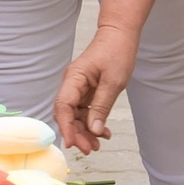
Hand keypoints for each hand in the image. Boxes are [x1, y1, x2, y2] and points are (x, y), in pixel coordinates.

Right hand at [55, 24, 138, 152]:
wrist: (120, 36)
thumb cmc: (116, 52)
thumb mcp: (113, 81)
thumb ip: (102, 106)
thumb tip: (93, 130)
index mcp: (74, 79)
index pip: (63, 106)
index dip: (66, 127)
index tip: (73, 143)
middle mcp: (72, 84)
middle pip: (67, 114)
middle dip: (77, 133)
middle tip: (90, 149)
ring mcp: (78, 89)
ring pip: (75, 116)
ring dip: (85, 131)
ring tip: (97, 144)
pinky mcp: (86, 92)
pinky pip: (84, 111)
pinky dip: (92, 123)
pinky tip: (102, 132)